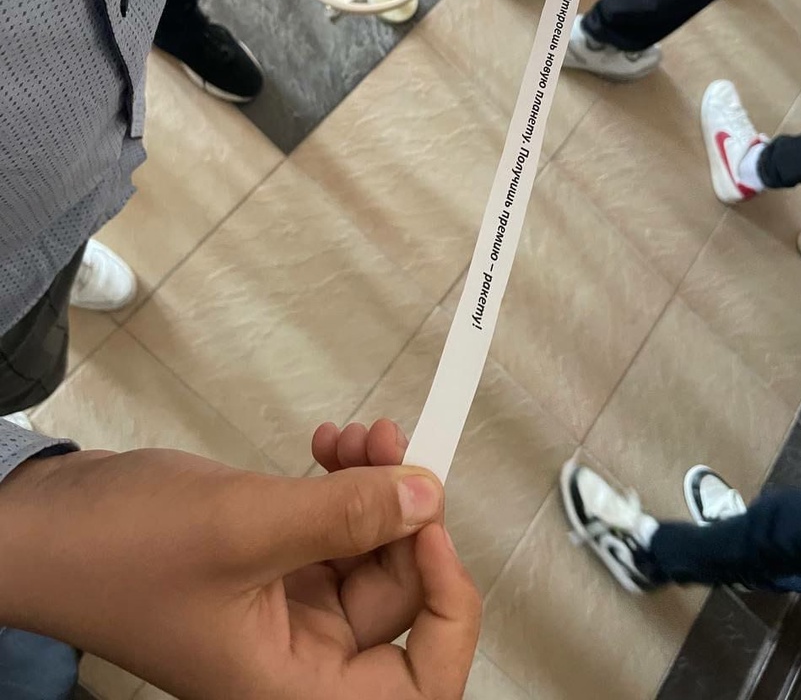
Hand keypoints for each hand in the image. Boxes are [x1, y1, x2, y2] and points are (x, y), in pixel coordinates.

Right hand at [0, 425, 479, 699]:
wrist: (46, 523)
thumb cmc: (120, 550)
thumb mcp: (244, 526)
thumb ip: (344, 516)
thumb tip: (427, 498)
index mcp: (294, 686)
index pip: (420, 685)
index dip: (447, 606)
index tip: (431, 525)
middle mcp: (297, 657)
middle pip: (396, 598)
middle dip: (402, 512)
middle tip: (390, 442)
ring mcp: (283, 608)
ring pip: (366, 550)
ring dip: (371, 485)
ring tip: (356, 434)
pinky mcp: (269, 564)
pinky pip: (331, 527)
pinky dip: (338, 484)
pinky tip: (327, 446)